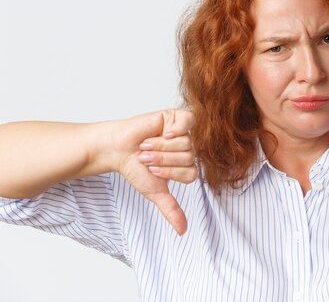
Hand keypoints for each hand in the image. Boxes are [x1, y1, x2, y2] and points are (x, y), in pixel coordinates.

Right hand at [94, 109, 195, 234]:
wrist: (117, 149)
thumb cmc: (135, 168)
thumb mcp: (154, 191)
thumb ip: (171, 209)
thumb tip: (183, 232)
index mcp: (187, 166)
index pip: (191, 174)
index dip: (169, 173)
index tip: (152, 170)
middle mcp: (188, 149)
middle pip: (188, 158)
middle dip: (162, 160)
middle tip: (147, 156)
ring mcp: (184, 132)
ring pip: (185, 143)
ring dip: (161, 146)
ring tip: (147, 145)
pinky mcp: (177, 117)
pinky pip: (188, 122)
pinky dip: (174, 129)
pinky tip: (161, 132)